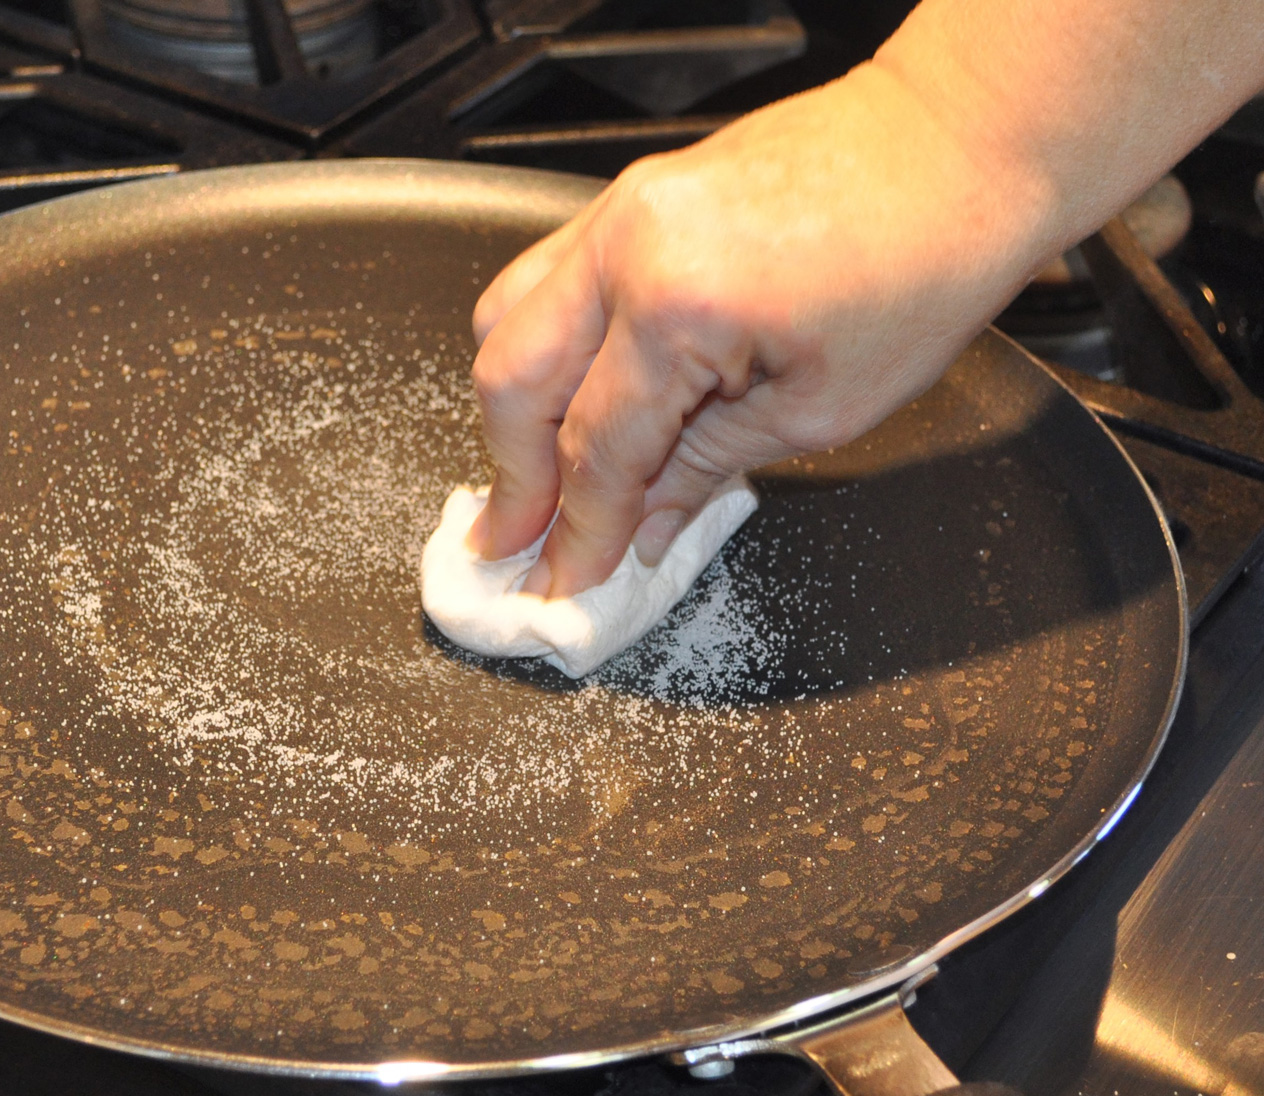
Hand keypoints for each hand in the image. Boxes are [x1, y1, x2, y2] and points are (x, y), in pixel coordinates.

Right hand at [465, 63, 1056, 597]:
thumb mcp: (823, 410)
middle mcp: (626, 246)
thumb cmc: (925, 262)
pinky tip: (565, 396)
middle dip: (511, 478)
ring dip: (511, 409)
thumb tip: (639, 529)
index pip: (596, 447)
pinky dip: (540, 347)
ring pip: (506, 320)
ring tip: (529, 477)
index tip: (563, 582)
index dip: (578, 530)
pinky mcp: (632, 196)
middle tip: (513, 544)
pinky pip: (544, 278)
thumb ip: (706, 470)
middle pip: (515, 382)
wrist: (959, 143)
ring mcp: (620, 209)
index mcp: (676, 306)